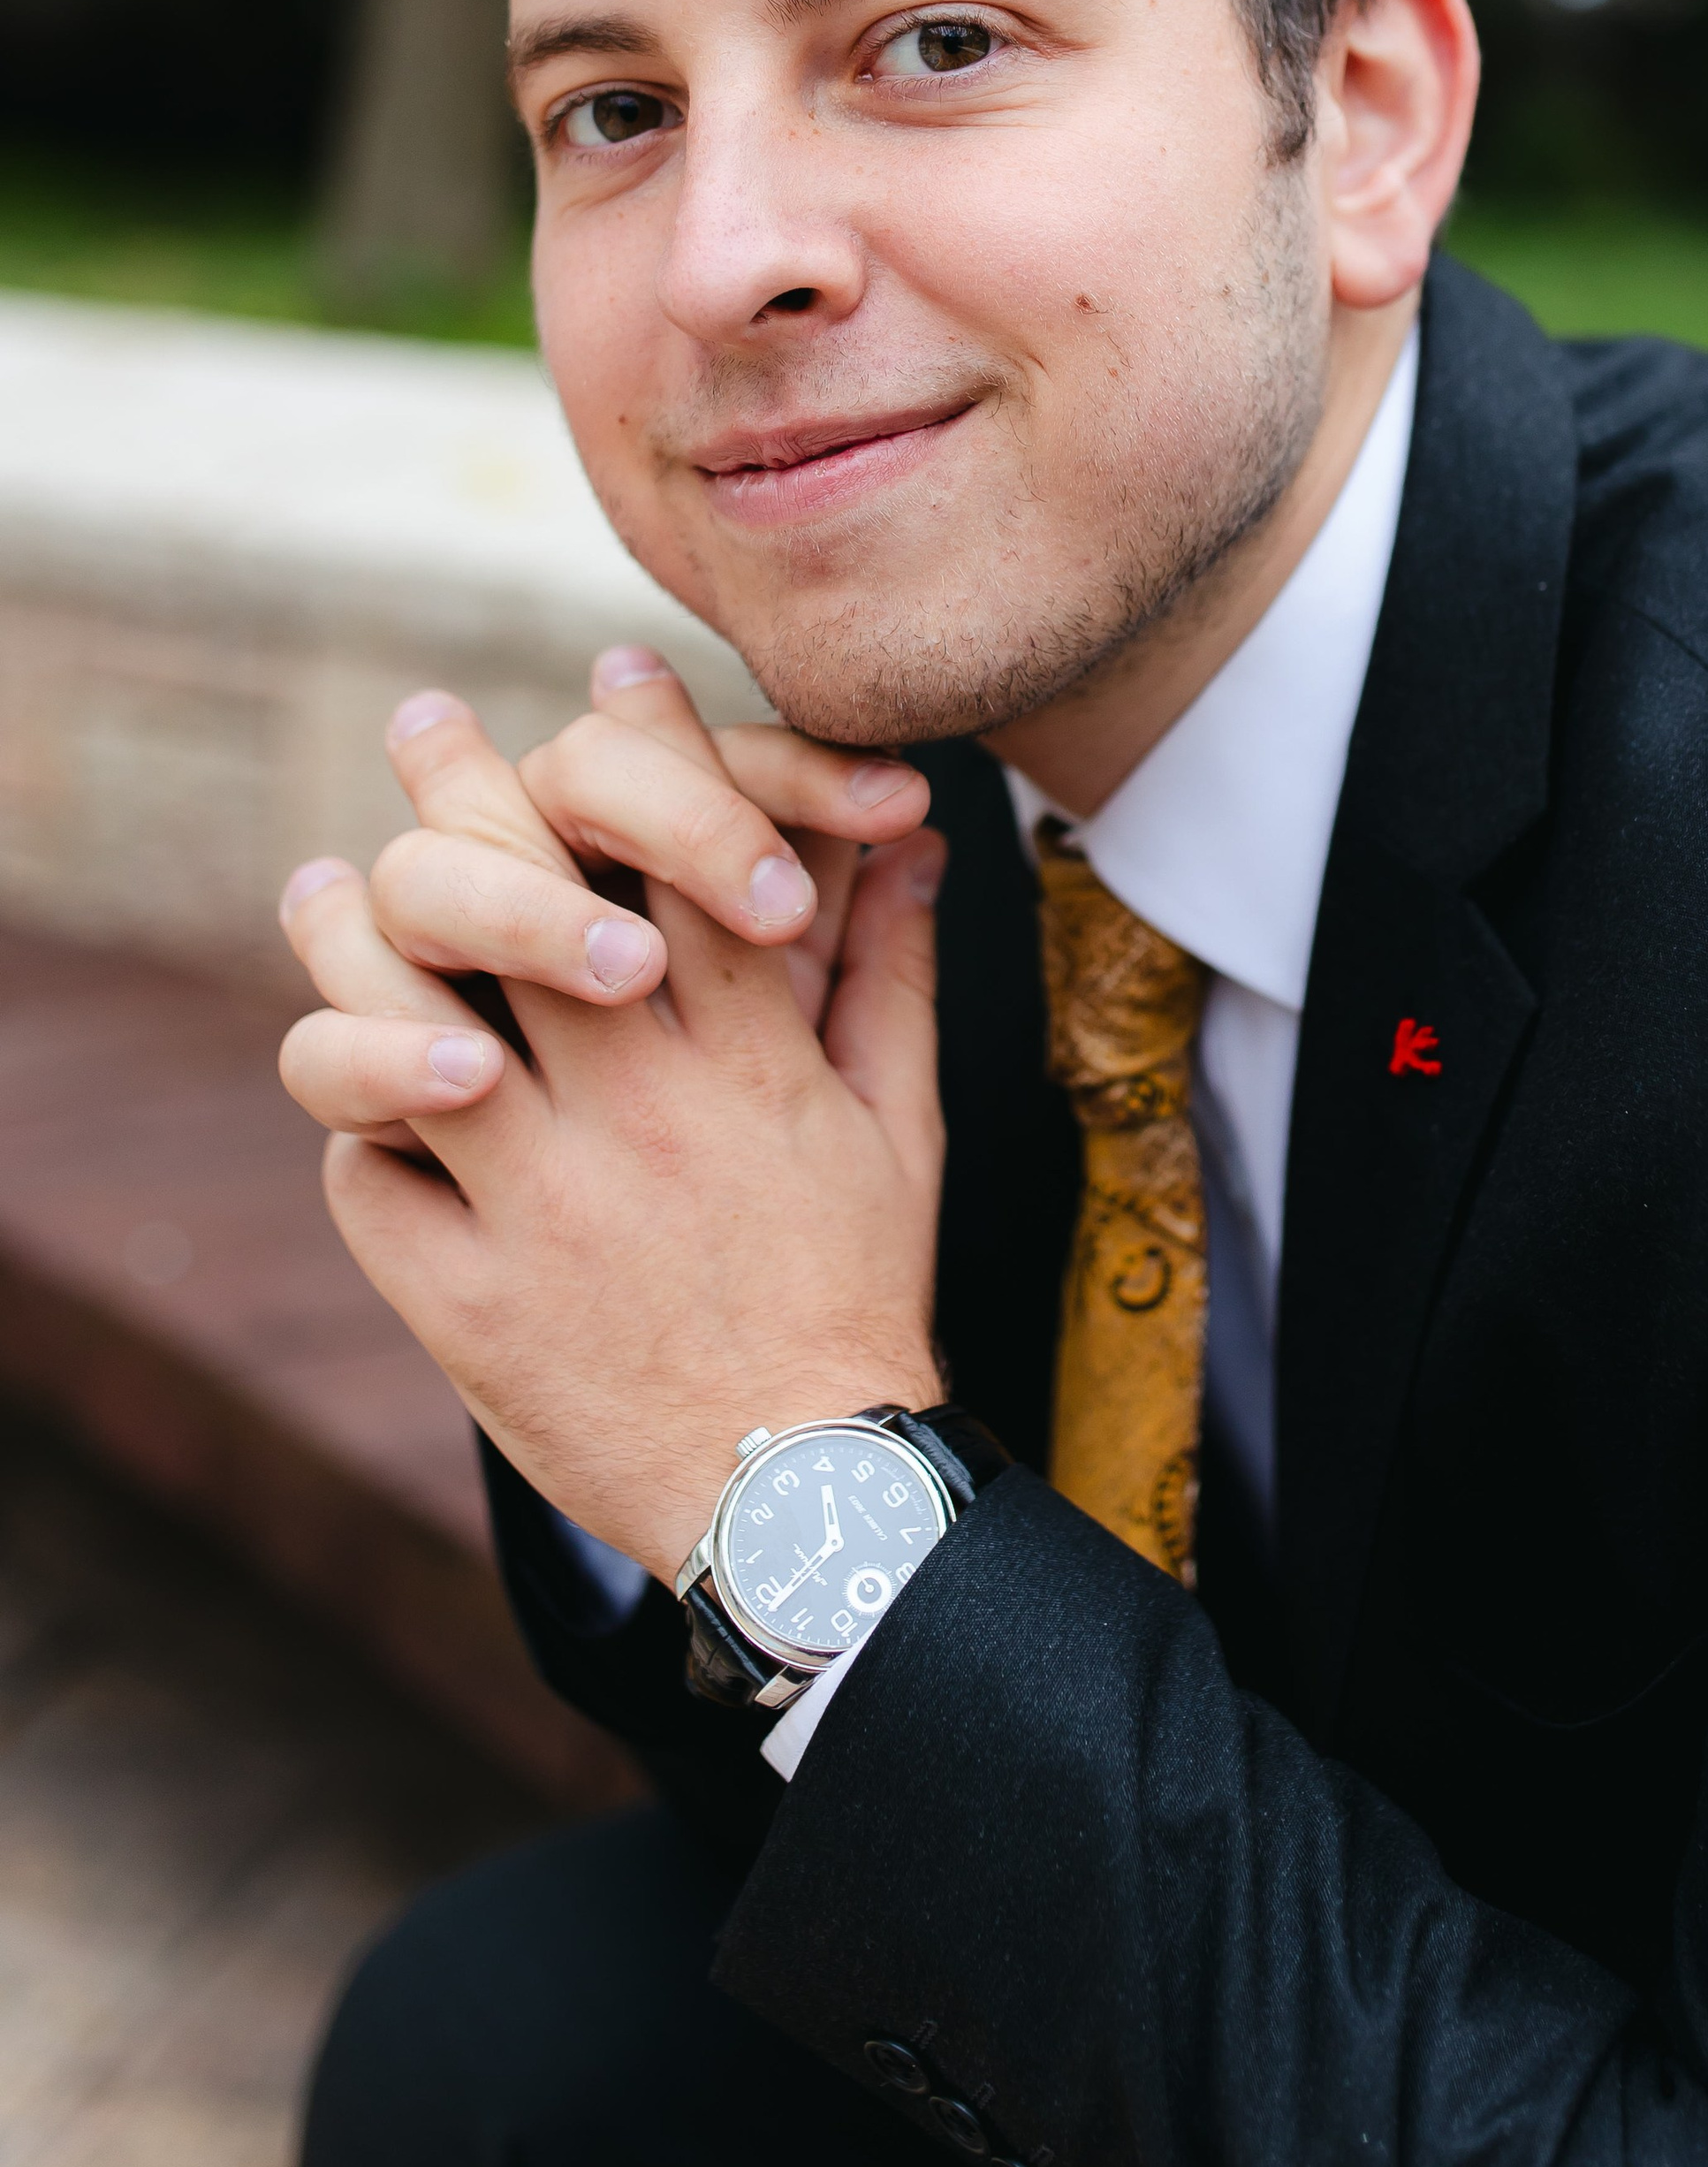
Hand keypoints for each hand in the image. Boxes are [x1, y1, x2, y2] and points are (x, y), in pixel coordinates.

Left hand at [275, 648, 948, 1579]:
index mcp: (747, 1062)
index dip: (647, 745)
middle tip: (431, 717)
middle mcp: (635, 1112)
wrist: (799, 1495)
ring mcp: (540, 1203)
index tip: (611, 671)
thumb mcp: (902, 1127)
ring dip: (352, 938)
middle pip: (522, 900)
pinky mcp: (465, 1298)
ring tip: (327, 886)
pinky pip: (366, 1174)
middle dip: (470, 787)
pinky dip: (358, 1118)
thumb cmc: (859, 1296)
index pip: (683, 856)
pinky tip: (364, 1080)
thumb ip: (894, 973)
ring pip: (402, 1023)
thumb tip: (922, 843)